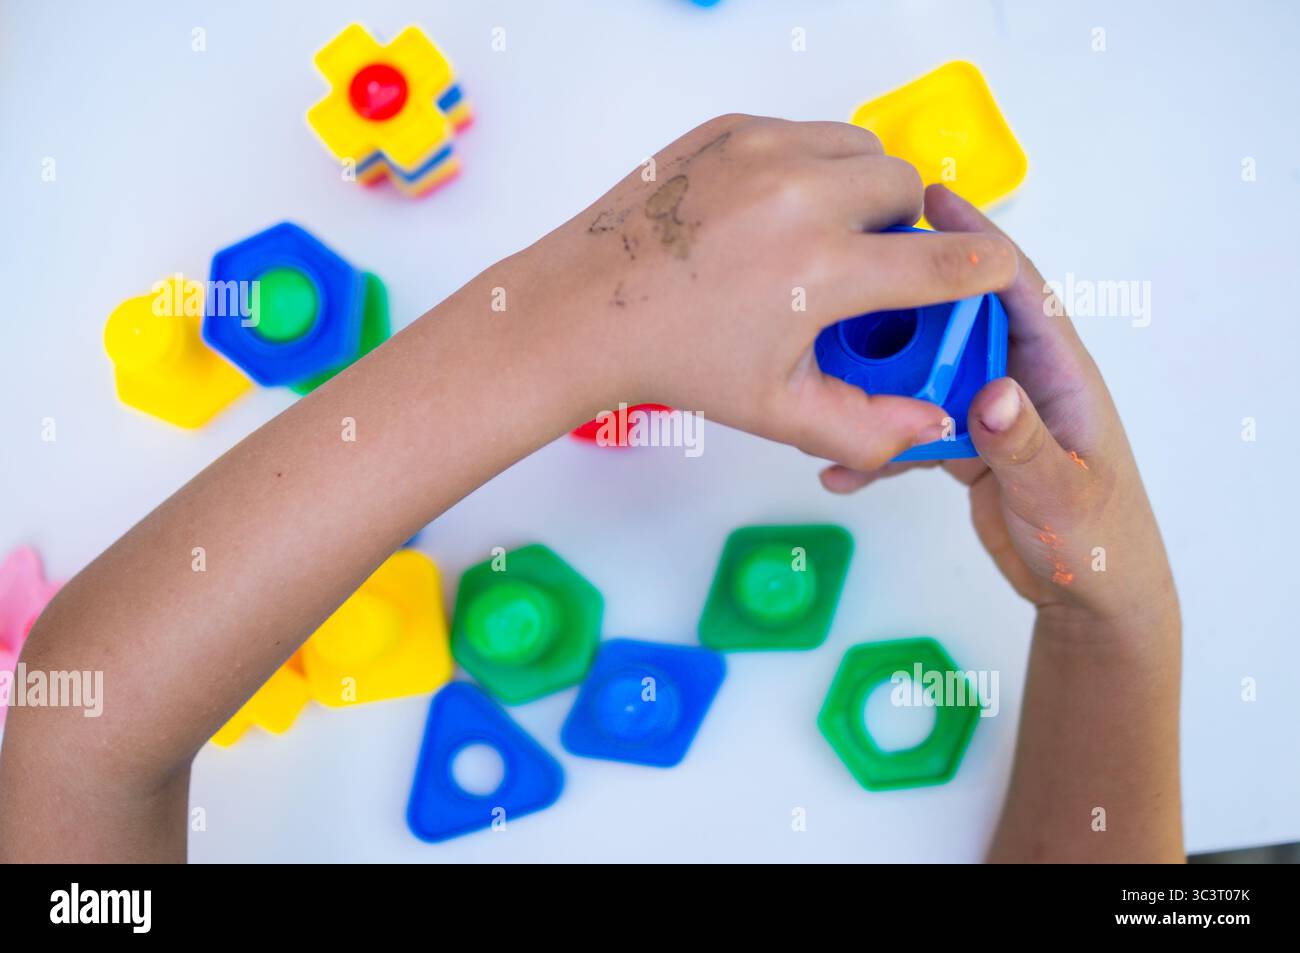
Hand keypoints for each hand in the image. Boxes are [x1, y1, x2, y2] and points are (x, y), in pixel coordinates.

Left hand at [516, 114, 1017, 469]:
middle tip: (868, 265)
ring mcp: (762, 150)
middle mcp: (801, 195)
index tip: (985, 274)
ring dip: (863, 189)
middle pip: (910, 187)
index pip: (945, 261)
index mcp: (822, 269)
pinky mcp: (730, 128)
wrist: (587, 311)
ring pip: (862, 149)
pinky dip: (811, 167)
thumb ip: (870, 428)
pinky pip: (806, 133)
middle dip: (905, 226)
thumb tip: (939, 421)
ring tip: (823, 237)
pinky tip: (775, 216)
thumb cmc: (680, 361)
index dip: (980, 272)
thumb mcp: (781, 411)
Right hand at [822, 184, 1177, 631]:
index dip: (979, 244)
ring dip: (879, 384)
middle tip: (846, 284)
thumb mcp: (1063, 495)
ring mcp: (990, 412)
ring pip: (924, 376)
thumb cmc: (1099, 543)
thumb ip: (1026, 445)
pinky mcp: (967, 446)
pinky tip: (843, 468)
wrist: (1089, 600)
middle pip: (955, 323)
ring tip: (828, 385)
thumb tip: (989, 392)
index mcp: (1059, 374)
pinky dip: (880, 446)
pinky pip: (914, 430)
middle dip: (904, 304)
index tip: (932, 201)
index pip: (1018, 290)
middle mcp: (1021, 381)